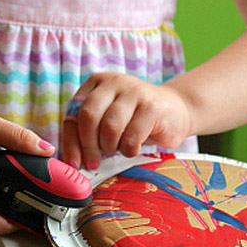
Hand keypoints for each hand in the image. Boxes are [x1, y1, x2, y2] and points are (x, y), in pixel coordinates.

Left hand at [61, 73, 192, 169]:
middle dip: (88, 146)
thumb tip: (71, 161)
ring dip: (111, 147)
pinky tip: (133, 148)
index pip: (73, 112)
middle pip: (89, 116)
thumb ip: (89, 132)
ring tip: (118, 148)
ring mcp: (134, 91)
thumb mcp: (107, 119)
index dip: (71, 141)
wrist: (175, 110)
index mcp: (96, 83)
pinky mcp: (151, 106)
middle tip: (94, 163)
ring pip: (110, 127)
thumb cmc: (135, 120)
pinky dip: (129, 150)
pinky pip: (131, 137)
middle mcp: (113, 82)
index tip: (75, 163)